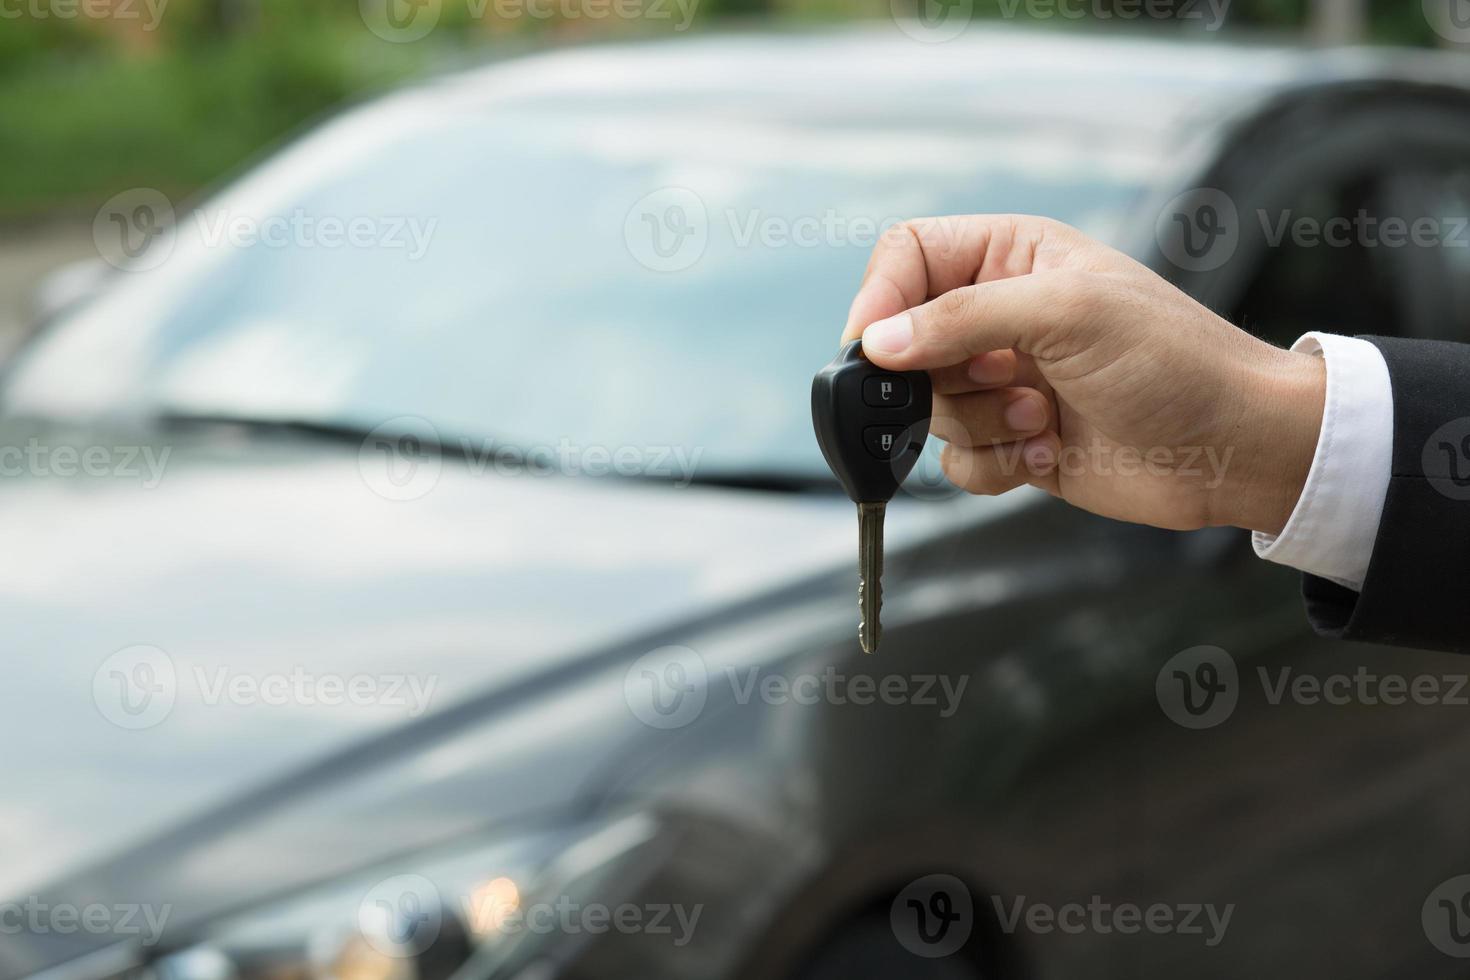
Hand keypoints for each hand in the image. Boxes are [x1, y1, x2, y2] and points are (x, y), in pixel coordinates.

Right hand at [841, 215, 1325, 533]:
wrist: (1233, 449)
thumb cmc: (1175, 361)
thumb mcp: (1067, 314)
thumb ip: (962, 318)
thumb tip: (877, 342)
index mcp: (1013, 256)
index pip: (908, 256)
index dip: (881, 297)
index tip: (874, 347)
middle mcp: (1001, 315)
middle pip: (905, 342)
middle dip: (945, 376)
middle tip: (1002, 379)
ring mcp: (1004, 381)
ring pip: (928, 408)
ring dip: (981, 423)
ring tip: (1042, 417)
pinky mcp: (1013, 440)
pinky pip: (956, 461)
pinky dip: (995, 465)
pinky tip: (1049, 452)